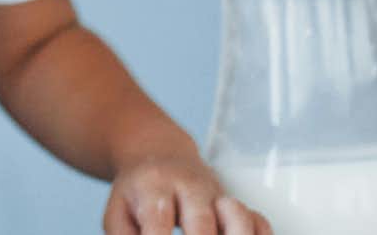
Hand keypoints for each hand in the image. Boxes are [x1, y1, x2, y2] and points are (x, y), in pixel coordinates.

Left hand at [101, 151, 268, 234]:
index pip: (157, 219)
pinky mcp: (235, 206)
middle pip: (201, 222)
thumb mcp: (118, 212)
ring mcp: (217, 195)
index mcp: (154, 185)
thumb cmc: (139, 190)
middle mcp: (190, 187)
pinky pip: (258, 221)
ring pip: (237, 219)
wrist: (158, 154)